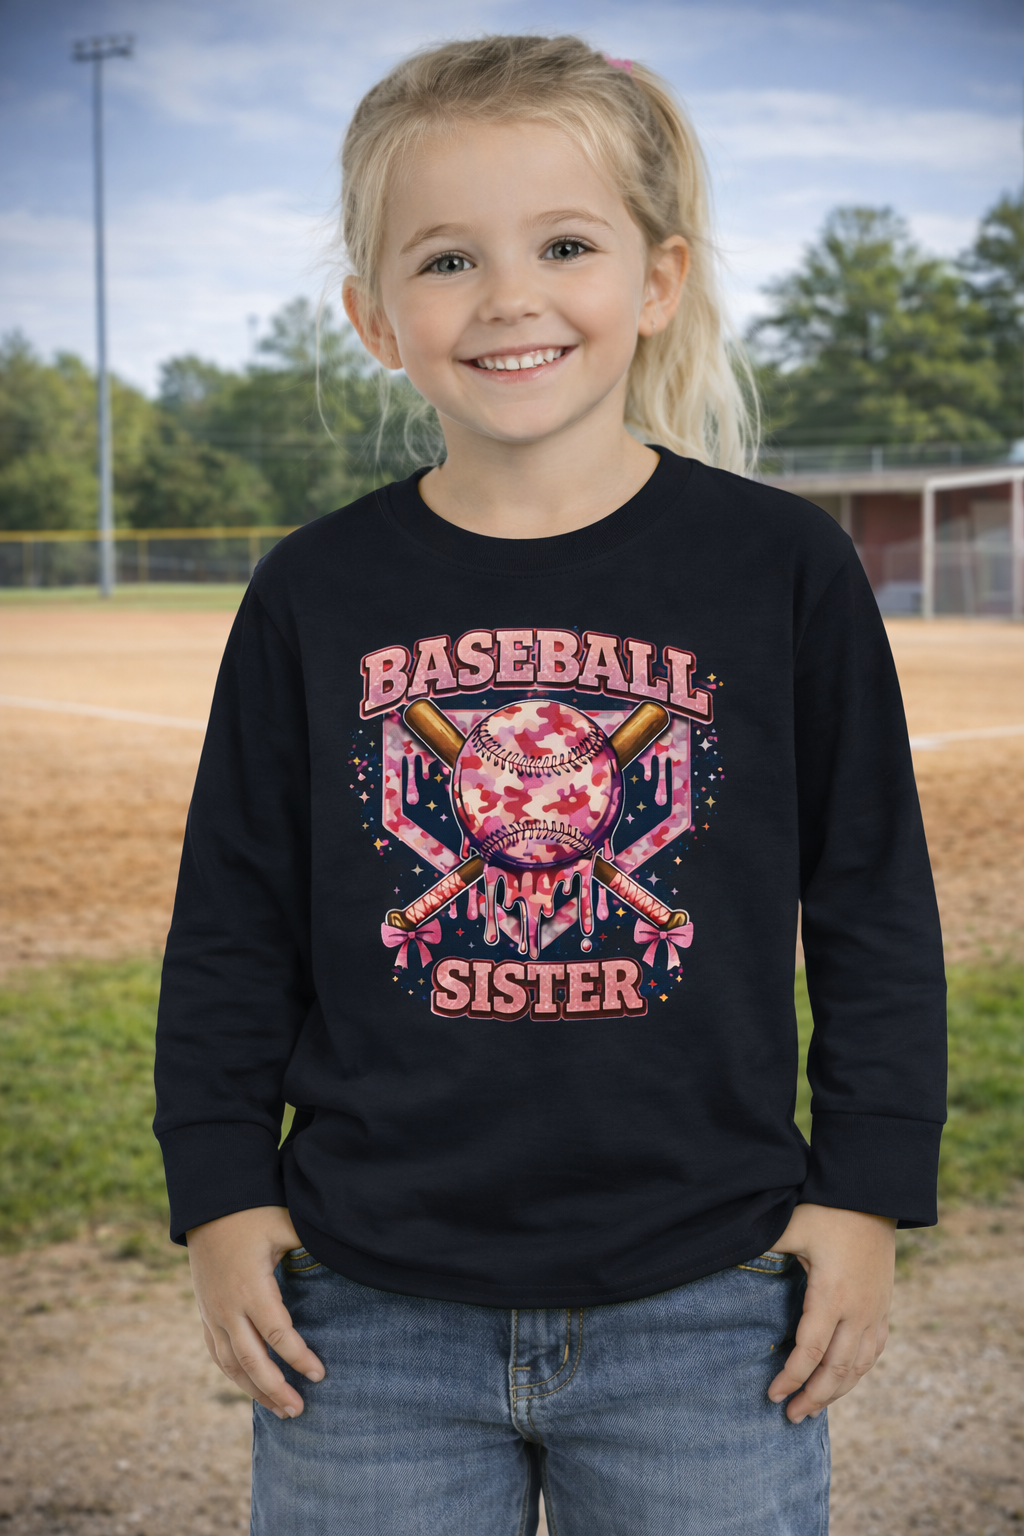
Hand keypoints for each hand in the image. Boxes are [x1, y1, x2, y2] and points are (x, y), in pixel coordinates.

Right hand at [186, 1206, 324, 1418]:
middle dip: (276, 1389)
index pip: (277, 1334)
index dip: (299, 1358)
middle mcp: (228, 1307)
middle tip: (300, 1411)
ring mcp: (212, 1312)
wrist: (209, 1206)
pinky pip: (216, 1353)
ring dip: (254, 1390)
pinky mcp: (204, 1312)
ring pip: (231, 1364)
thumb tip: (350, 1252)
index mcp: (252, 1287)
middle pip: (252, 1361)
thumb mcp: (286, 1225)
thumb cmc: (254, 1213)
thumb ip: (313, 1246)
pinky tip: (251, 1388)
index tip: (320, 1375)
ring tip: (280, 1410)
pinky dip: (234, 1375)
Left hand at [767, 1202, 894, 1423]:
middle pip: (837, 1370)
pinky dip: (857, 1372)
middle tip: (791, 1416)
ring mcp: (876, 1311)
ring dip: (837, 1392)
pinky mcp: (884, 1307)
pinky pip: (874, 1351)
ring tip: (814, 1408)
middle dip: (813, 1397)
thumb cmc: (827, 1210)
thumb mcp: (791, 1225)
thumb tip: (724, 1253)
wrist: (874, 1196)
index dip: (790, 1378)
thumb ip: (763, 1246)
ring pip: (859, 1366)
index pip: (809, 1351)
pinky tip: (843, 1381)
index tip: (772, 1395)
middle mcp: (858, 1310)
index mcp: (831, 1295)